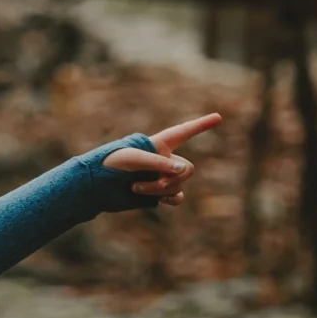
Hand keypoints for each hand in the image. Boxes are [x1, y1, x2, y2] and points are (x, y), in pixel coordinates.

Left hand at [102, 112, 222, 206]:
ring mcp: (162, 177)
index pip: (184, 132)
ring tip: (136, 188)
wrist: (97, 185)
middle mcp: (164, 160)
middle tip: (151, 183)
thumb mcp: (134, 158)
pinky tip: (158, 200)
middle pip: (187, 169)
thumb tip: (183, 170)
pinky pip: (177, 197)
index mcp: (159, 144)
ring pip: (178, 185)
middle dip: (171, 178)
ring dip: (160, 189)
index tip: (219, 117)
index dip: (202, 125)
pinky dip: (169, 199)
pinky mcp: (157, 194)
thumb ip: (159, 163)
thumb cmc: (112, 163)